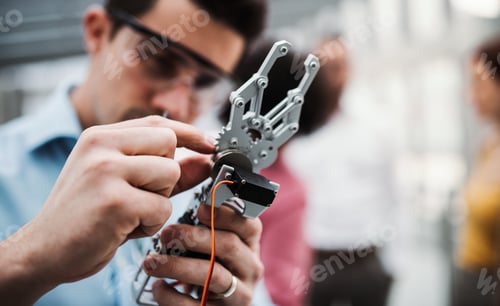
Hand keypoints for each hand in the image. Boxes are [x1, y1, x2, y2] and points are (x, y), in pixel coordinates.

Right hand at [0, 116, 213, 304]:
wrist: (44, 250)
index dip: (189, 133)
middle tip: (140, 194)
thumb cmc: (84, 214)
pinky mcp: (115, 201)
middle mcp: (101, 146)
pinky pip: (163, 208)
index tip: (209, 144)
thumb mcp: (122, 183)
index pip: (158, 123)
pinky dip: (152, 223)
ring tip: (130, 212)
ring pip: (170, 174)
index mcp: (99, 136)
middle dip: (166, 174)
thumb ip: (164, 169)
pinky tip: (125, 228)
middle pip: (169, 144)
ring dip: (159, 200)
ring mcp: (106, 171)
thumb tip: (204, 159)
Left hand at [143, 205, 263, 305]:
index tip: (200, 207)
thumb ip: (210, 228)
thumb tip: (192, 202)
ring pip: (213, 275)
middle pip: (228, 246)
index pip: (250, 225)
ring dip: (178, 266)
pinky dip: (171, 296)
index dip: (226, 214)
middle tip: (166, 234)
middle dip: (193, 236)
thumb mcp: (217, 247)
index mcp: (249, 246)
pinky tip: (158, 287)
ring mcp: (239, 294)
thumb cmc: (210, 269)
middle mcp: (250, 269)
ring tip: (151, 262)